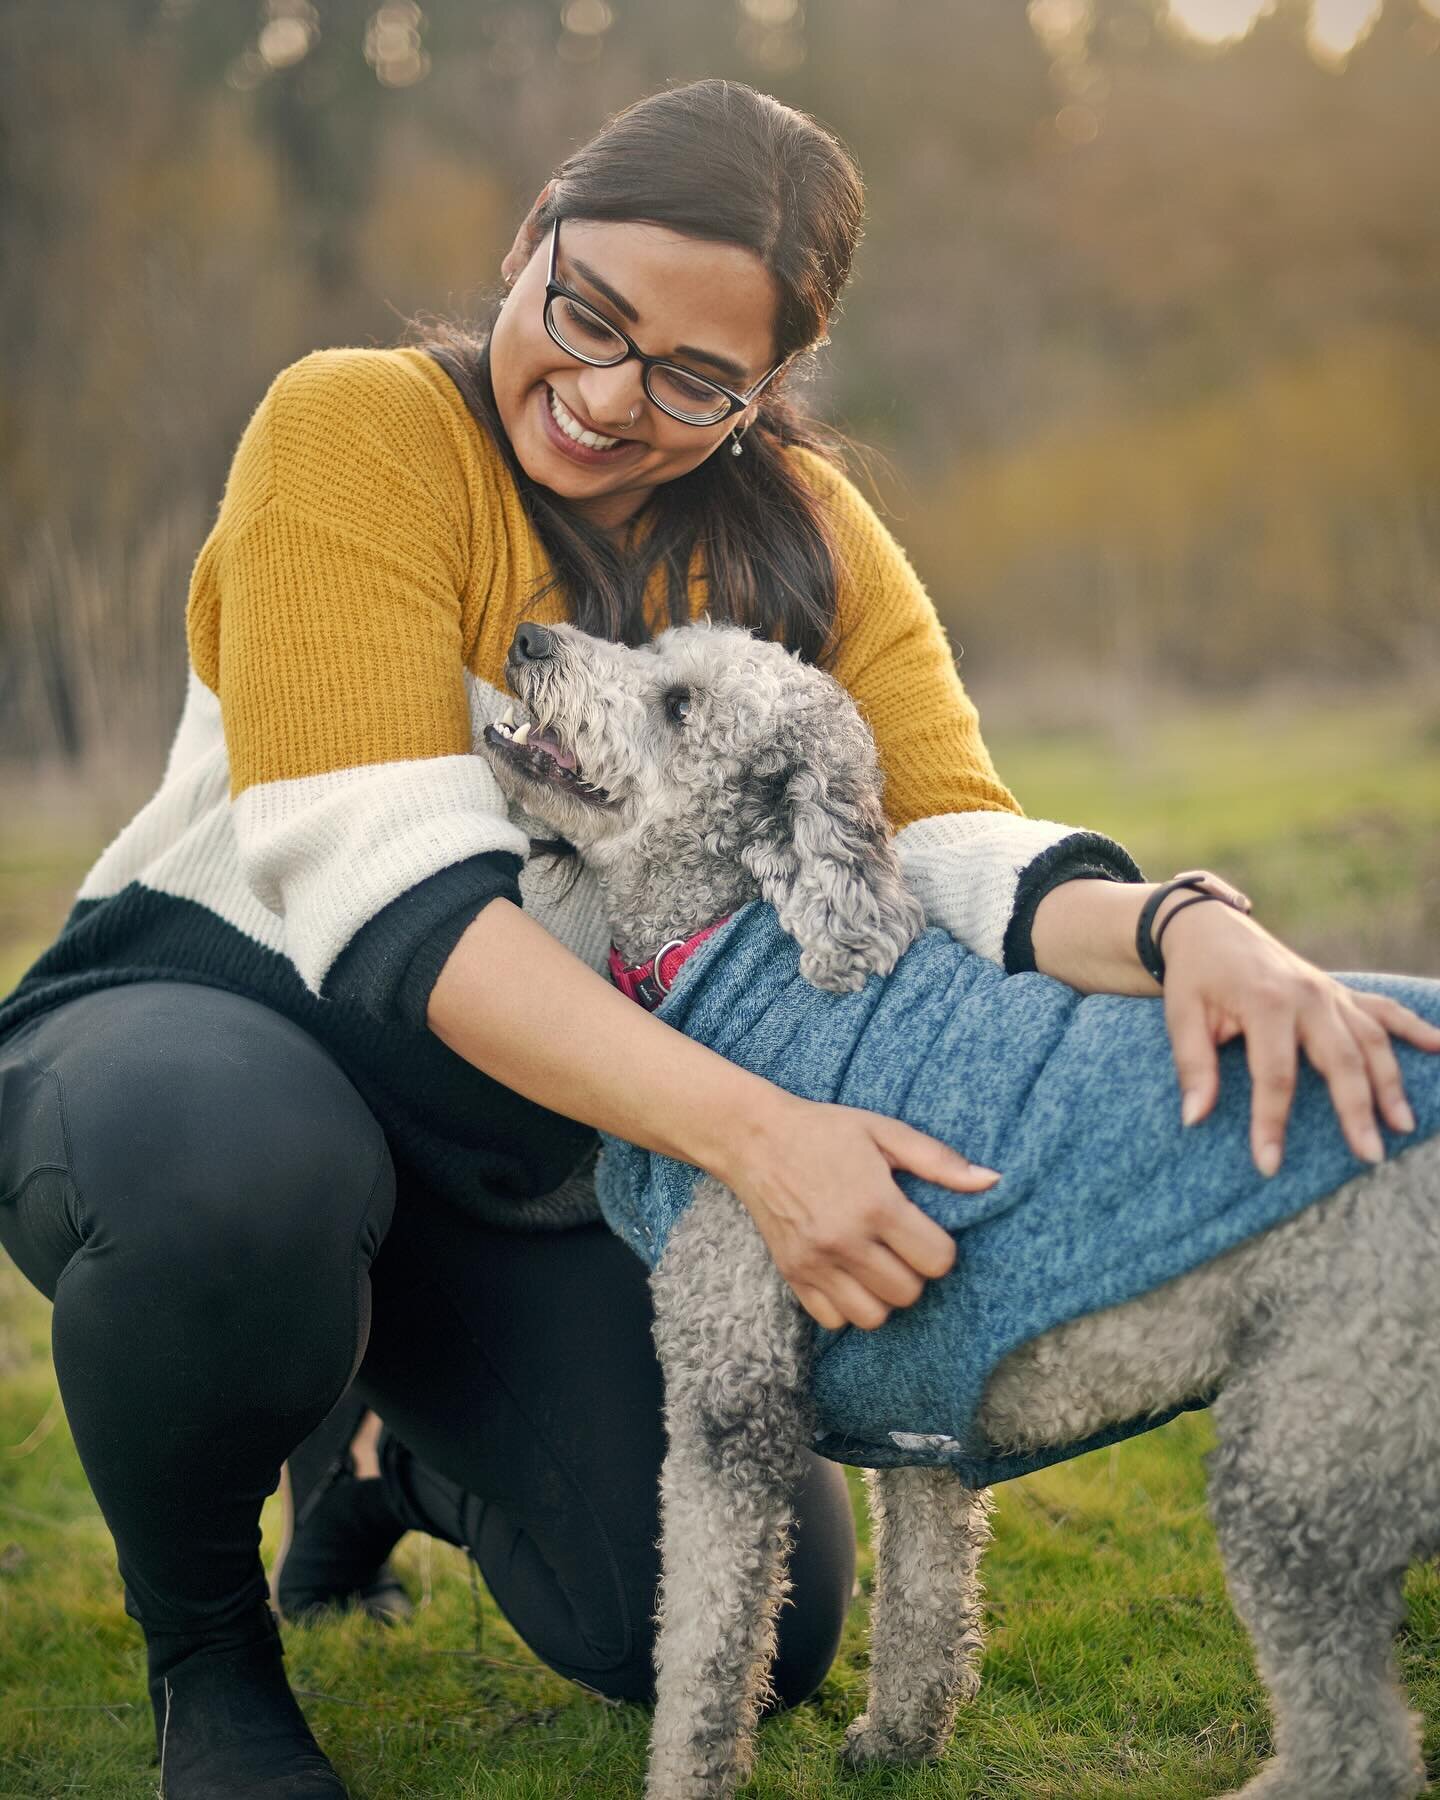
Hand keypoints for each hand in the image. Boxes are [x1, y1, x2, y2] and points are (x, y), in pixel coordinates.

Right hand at [718, 1097, 997, 1331]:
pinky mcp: (792, 1275)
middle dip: (914, 1272)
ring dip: (883, 1295)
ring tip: (876, 1264)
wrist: (754, 1138)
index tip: (925, 1230)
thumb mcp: (885, 1132)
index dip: (940, 1248)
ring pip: (873, 1317)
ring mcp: (815, 1263)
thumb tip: (992, 1181)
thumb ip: (939, 1161)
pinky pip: (833, 1321)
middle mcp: (845, 1240)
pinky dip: (847, 1306)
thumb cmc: (825, 1131)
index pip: (937, 1260)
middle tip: (900, 1245)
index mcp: (875, 1204)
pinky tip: (848, 1274)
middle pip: (908, 1293)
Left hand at [1159, 898, 1439, 1175]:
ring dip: (1390, 1083)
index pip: (1274, 1074)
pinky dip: (1413, 1027)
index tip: (1269, 1164)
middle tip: (1369, 1156)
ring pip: (1371, 1040)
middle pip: (1341, 1059)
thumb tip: (1194, 1118)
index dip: (1271, 1122)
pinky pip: (1383, 1009)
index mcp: (1266, 1002)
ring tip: (1403, 1126)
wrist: (1210, 926)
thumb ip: (1193, 1066)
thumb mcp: (1181, 1016)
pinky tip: (1438, 1048)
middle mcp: (1307, 996)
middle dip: (1356, 1110)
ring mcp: (1329, 992)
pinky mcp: (1339, 991)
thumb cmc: (1196, 975)